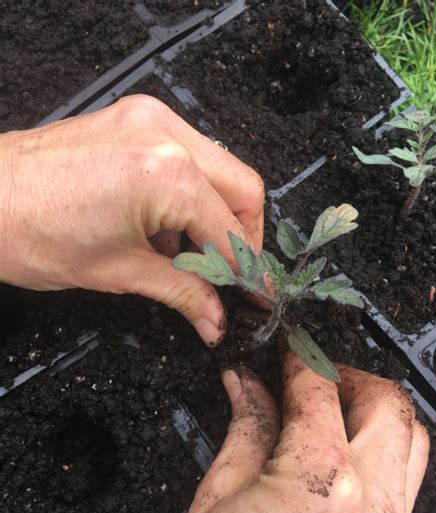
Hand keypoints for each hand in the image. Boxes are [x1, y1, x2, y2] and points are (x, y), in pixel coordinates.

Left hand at [0, 95, 263, 345]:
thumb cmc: (30, 235)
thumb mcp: (119, 272)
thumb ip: (182, 291)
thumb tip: (216, 320)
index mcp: (166, 175)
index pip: (230, 229)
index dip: (248, 269)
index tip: (255, 296)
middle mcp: (166, 135)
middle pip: (241, 187)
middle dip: (242, 237)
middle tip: (233, 276)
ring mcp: (149, 120)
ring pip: (217, 168)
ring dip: (214, 215)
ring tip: (192, 255)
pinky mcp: (133, 119)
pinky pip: (187, 155)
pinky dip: (188, 193)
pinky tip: (166, 226)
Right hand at [140, 357, 428, 512]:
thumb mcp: (215, 496)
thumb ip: (247, 428)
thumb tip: (249, 385)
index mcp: (318, 482)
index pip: (322, 390)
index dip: (301, 358)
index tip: (286, 350)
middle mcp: (367, 506)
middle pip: (390, 405)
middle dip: (350, 376)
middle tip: (311, 373)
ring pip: (412, 441)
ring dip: (376, 411)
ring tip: (330, 408)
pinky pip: (405, 480)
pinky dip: (382, 449)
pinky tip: (340, 450)